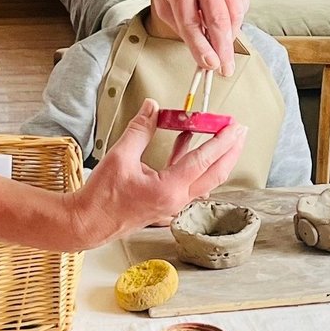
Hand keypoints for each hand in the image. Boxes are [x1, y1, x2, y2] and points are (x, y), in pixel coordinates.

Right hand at [68, 102, 245, 247]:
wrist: (88, 222)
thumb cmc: (101, 197)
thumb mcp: (120, 157)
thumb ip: (140, 130)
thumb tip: (152, 108)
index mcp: (168, 189)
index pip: (203, 161)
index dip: (221, 141)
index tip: (233, 126)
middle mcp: (176, 200)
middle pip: (214, 174)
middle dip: (230, 151)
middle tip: (240, 131)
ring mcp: (173, 204)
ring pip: (205, 179)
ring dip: (215, 157)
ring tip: (223, 136)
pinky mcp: (166, 203)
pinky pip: (188, 181)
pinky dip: (192, 162)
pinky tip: (187, 143)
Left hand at [145, 0, 248, 75]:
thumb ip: (178, 23)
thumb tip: (201, 47)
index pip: (191, 24)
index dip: (201, 48)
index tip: (208, 66)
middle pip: (218, 21)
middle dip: (223, 51)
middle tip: (225, 70)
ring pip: (234, 15)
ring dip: (230, 37)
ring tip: (224, 49)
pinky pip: (242, 4)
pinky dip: (236, 19)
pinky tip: (226, 24)